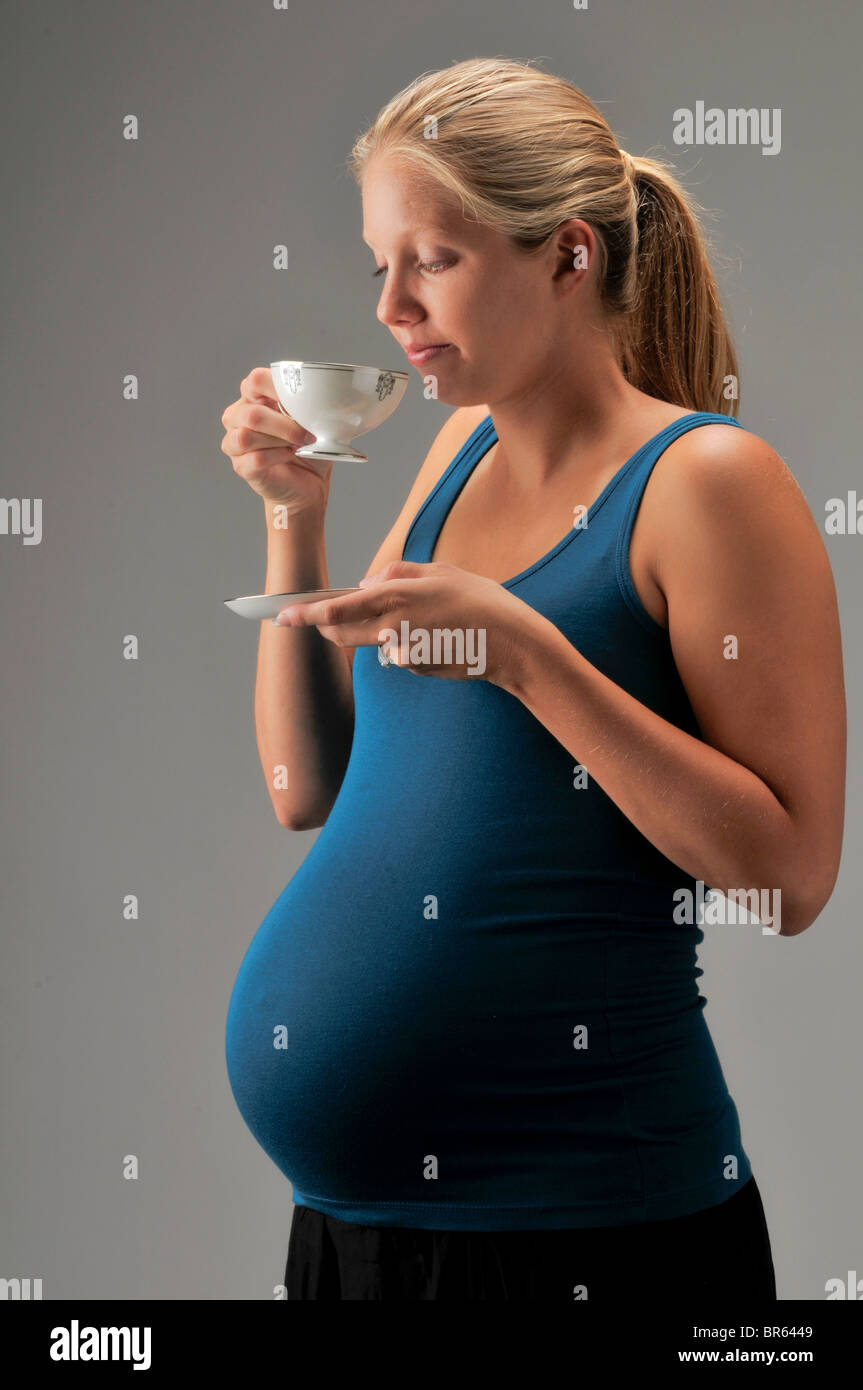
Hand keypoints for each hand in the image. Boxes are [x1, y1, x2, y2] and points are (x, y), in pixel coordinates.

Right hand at [220, 366, 332, 512]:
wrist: (309, 481)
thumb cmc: (308, 447)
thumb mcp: (312, 420)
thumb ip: (309, 404)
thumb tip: (323, 397)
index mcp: (254, 397)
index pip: (255, 381)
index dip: (277, 389)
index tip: (300, 401)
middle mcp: (238, 417)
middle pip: (252, 414)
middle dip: (284, 425)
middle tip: (307, 434)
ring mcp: (235, 442)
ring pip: (247, 436)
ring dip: (280, 441)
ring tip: (297, 446)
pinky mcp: (241, 466)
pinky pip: (255, 458)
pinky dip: (277, 457)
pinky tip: (289, 456)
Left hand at [273, 559, 537, 686]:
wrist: (511, 644)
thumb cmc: (481, 601)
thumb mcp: (442, 571)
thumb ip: (400, 572)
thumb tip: (367, 582)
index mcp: (398, 595)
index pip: (338, 607)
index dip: (306, 613)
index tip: (282, 616)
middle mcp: (394, 625)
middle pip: (341, 631)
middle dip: (325, 626)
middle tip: (323, 618)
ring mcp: (403, 651)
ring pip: (372, 642)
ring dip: (379, 632)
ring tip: (424, 620)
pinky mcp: (415, 667)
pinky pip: (398, 654)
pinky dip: (408, 645)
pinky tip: (439, 638)